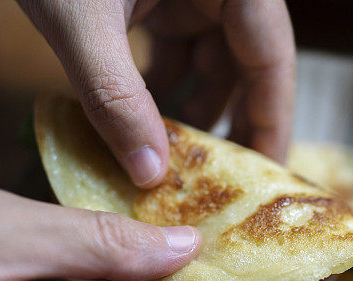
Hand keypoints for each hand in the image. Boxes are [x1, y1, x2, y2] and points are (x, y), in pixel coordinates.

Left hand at [18, 0, 295, 185]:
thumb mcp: (81, 21)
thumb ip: (113, 97)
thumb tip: (149, 176)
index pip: (271, 58)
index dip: (272, 122)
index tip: (265, 179)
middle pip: (246, 64)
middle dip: (231, 124)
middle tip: (222, 187)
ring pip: (210, 62)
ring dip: (192, 112)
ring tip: (178, 168)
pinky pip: (176, 50)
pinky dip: (161, 90)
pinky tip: (143, 127)